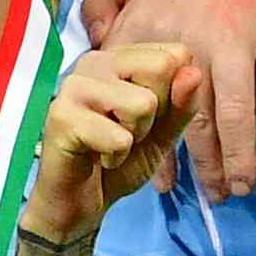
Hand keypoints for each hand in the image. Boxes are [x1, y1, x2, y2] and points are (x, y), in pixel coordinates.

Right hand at [18, 36, 202, 241]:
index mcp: (119, 58)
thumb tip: (194, 72)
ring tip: (111, 144)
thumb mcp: (164, 132)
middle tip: (126, 132)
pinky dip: (115, 157)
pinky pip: (119, 137)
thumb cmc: (119, 160)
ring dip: (134, 138)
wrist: (79, 202)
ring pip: (143, 103)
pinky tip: (96, 157)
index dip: (171, 93)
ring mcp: (74, 85)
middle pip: (161, 68)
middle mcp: (94, 62)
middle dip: (155, 113)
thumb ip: (182, 104)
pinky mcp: (62, 115)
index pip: (174, 53)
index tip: (145, 117)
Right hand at [124, 0, 255, 193]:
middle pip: (196, 122)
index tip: (243, 188)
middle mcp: (191, 49)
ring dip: (163, 152)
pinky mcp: (129, 33)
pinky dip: (128, 113)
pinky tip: (131, 140)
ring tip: (171, 188)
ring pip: (156, 109)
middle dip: (207, 166)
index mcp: (231, 49)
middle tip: (216, 197)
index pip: (235, 117)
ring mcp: (155, 40)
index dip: (239, 157)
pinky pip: (126, 81)